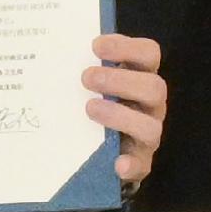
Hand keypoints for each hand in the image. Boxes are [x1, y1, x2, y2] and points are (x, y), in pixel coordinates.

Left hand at [85, 32, 165, 186]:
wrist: (100, 149)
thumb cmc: (95, 102)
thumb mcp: (91, 82)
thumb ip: (84, 67)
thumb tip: (56, 51)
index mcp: (141, 77)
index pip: (148, 54)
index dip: (127, 47)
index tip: (95, 46)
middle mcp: (150, 105)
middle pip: (154, 88)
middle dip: (119, 81)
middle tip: (86, 78)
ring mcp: (148, 134)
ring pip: (150, 126)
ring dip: (120, 116)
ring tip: (90, 109)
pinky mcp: (140, 162)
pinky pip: (141, 165)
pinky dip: (130, 164)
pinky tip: (116, 163)